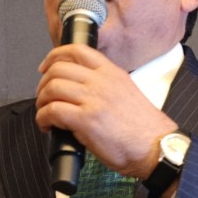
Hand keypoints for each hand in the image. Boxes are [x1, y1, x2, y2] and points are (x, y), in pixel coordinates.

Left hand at [35, 44, 176, 178]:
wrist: (156, 147)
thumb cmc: (143, 128)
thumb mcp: (126, 92)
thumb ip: (104, 86)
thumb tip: (79, 91)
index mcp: (111, 72)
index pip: (77, 50)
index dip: (54, 56)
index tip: (45, 67)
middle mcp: (101, 82)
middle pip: (58, 68)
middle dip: (43, 83)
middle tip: (43, 97)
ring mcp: (93, 99)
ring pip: (52, 88)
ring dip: (41, 101)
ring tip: (45, 114)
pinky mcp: (86, 120)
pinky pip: (52, 111)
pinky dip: (43, 118)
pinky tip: (48, 127)